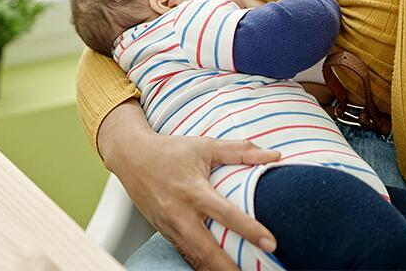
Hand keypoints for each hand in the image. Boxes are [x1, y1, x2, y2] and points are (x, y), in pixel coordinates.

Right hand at [99, 102, 280, 269]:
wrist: (131, 157)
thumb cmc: (170, 150)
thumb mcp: (206, 146)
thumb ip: (240, 151)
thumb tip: (274, 155)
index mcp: (193, 190)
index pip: (226, 214)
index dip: (250, 229)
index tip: (271, 243)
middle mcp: (179, 213)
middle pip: (206, 250)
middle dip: (228, 267)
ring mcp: (169, 226)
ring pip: (194, 257)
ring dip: (215, 269)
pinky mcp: (164, 233)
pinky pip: (185, 254)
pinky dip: (201, 264)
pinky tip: (218, 269)